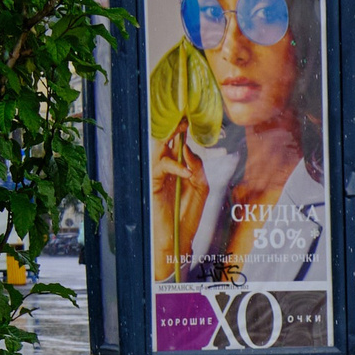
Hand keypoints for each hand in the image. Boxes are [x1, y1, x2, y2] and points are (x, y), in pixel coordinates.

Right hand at [150, 132, 207, 280]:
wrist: (179, 237)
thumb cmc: (189, 214)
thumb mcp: (201, 188)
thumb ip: (197, 168)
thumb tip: (189, 150)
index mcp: (179, 168)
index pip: (178, 144)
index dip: (183, 130)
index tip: (192, 118)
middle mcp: (167, 169)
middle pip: (165, 141)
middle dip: (173, 127)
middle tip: (184, 118)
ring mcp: (159, 175)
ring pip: (158, 149)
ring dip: (170, 137)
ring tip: (182, 129)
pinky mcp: (154, 184)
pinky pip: (160, 167)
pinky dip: (174, 167)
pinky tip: (186, 173)